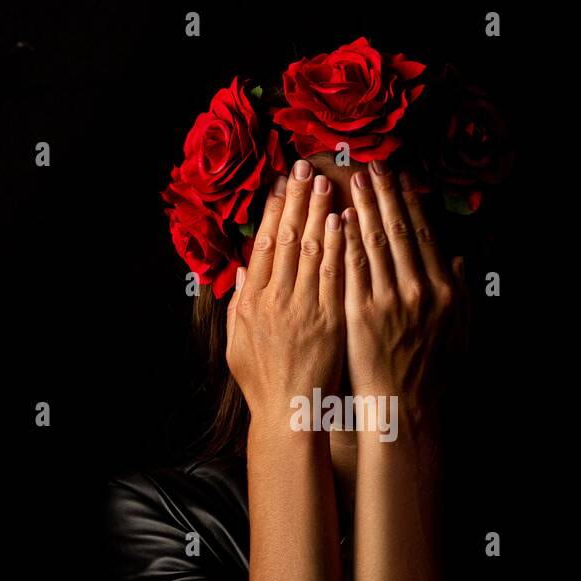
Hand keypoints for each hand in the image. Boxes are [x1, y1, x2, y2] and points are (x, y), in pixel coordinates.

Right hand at [225, 159, 344, 426]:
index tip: (281, 183)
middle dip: (296, 199)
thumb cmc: (265, 383)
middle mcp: (274, 299)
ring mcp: (302, 308)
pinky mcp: (328, 320)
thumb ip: (239, 304)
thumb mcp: (237, 343)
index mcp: (252, 301)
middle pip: (286, 238)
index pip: (263, 243)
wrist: (289, 414)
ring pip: (310, 250)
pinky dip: (338, 246)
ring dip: (318, 212)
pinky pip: (334, 275)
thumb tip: (242, 270)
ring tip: (326, 181)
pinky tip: (343, 220)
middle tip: (304, 166)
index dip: (273, 209)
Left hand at [340, 160, 466, 405]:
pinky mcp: (360, 314)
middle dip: (384, 194)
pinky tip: (335, 220)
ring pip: (374, 243)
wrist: (407, 409)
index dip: (410, 203)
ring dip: (362, 208)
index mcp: (444, 291)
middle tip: (371, 166)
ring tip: (351, 182)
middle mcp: (420, 290)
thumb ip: (461, 293)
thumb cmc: (433, 375)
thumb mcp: (462, 332)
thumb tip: (458, 259)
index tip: (399, 178)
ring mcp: (389, 301)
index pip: (425, 235)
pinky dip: (343, 240)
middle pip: (399, 231)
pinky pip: (350, 268)